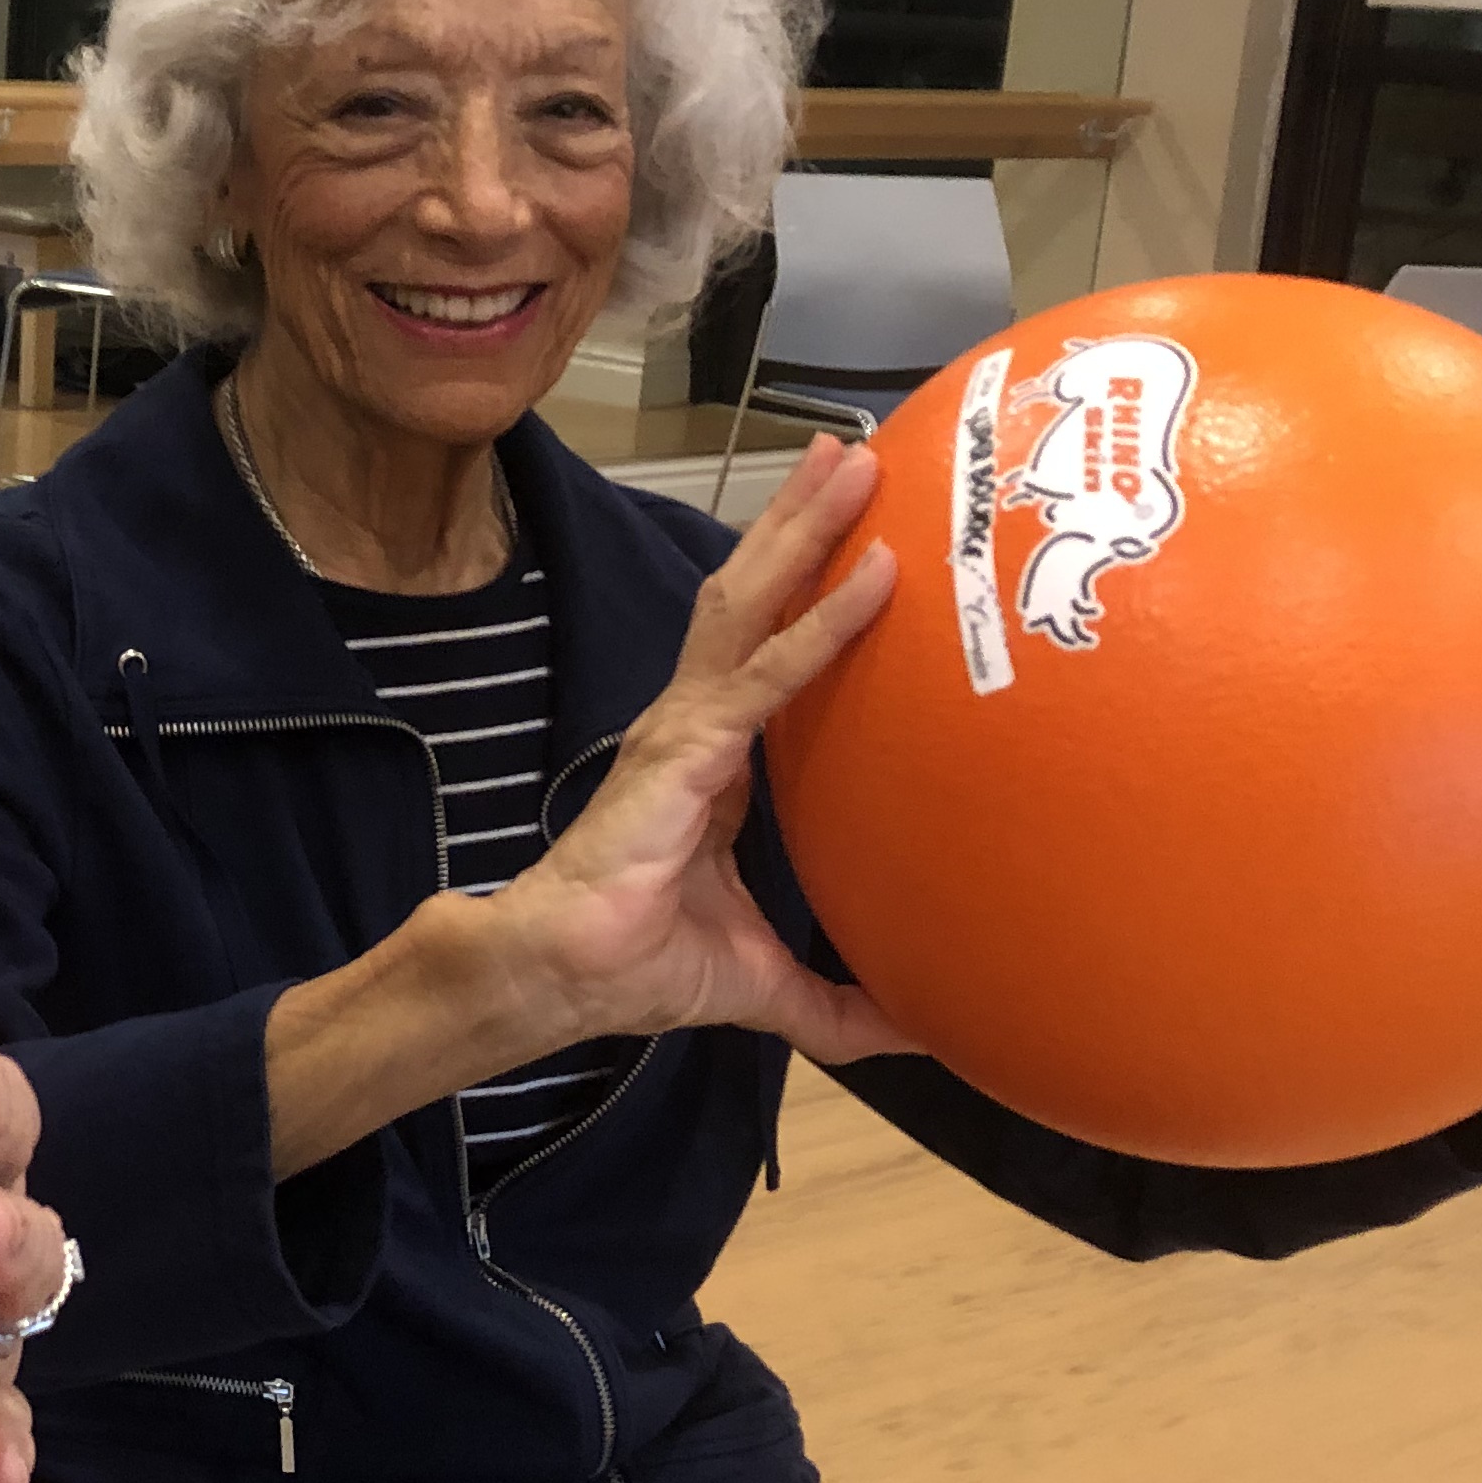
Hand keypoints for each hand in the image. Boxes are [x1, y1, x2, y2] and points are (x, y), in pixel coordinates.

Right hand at [480, 435, 918, 1067]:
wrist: (560, 978)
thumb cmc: (636, 967)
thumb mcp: (764, 982)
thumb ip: (837, 1002)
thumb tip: (921, 1032)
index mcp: (711, 760)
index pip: (764, 649)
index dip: (807, 587)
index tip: (856, 532)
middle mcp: (695, 723)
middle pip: (754, 596)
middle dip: (801, 521)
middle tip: (854, 450)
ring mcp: (686, 727)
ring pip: (750, 603)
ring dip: (804, 531)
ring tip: (850, 463)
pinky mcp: (688, 751)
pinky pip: (767, 675)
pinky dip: (825, 625)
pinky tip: (876, 579)